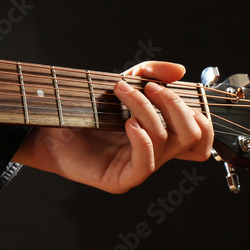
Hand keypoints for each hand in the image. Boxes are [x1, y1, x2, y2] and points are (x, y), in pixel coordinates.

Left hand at [12, 61, 212, 193]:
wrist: (48, 133)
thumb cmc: (83, 113)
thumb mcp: (120, 85)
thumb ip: (147, 73)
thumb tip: (179, 70)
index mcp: (161, 134)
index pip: (201, 132)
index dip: (195, 109)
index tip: (164, 87)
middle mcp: (156, 153)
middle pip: (195, 135)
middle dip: (175, 104)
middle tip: (148, 87)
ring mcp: (140, 168)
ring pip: (167, 141)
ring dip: (147, 110)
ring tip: (122, 93)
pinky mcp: (121, 179)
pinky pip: (145, 163)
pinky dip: (141, 138)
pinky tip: (127, 123)